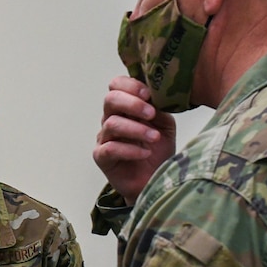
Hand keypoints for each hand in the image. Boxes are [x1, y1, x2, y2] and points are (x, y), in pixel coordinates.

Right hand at [93, 76, 175, 205]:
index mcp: (125, 108)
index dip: (130, 85)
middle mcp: (111, 119)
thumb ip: (159, 109)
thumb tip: (156, 96)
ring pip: (112, 124)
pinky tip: (145, 153)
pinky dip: (130, 149)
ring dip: (136, 129)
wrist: (156, 181)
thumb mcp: (165, 125)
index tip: (148, 94)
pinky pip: (110, 148)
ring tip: (154, 138)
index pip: (117, 86)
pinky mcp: (102, 157)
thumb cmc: (158, 152)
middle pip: (110, 100)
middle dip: (132, 104)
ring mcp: (105, 138)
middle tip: (151, 114)